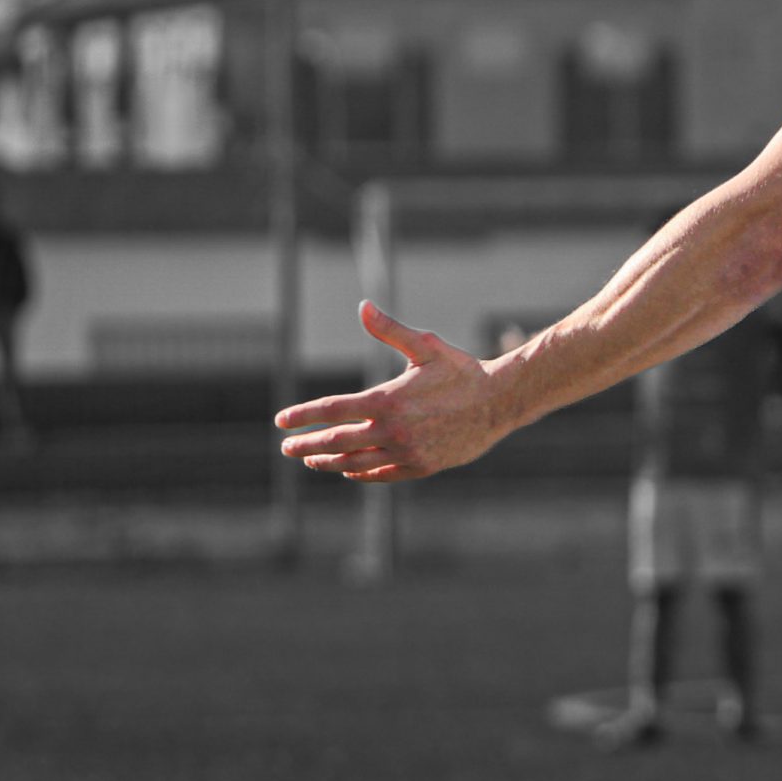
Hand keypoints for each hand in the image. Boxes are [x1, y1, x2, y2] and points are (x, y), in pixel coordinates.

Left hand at [273, 302, 510, 483]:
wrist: (500, 402)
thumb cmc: (462, 371)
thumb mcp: (425, 347)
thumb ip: (389, 331)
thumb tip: (363, 306)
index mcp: (388, 400)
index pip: (332, 410)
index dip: (304, 416)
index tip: (282, 420)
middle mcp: (393, 430)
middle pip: (337, 441)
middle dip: (307, 444)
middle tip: (286, 446)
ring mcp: (407, 452)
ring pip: (356, 462)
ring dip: (329, 462)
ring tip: (311, 460)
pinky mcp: (421, 467)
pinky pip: (382, 474)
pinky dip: (361, 473)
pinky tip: (348, 470)